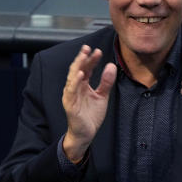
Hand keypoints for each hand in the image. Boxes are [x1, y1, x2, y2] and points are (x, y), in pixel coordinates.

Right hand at [61, 45, 116, 162]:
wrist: (86, 134)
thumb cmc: (91, 115)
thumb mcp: (102, 96)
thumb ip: (106, 82)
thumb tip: (111, 66)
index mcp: (82, 85)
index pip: (86, 68)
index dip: (91, 59)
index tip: (98, 51)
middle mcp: (75, 88)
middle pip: (77, 69)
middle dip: (82, 58)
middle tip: (88, 48)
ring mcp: (71, 95)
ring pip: (72, 77)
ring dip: (78, 66)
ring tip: (83, 56)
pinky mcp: (70, 104)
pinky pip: (71, 91)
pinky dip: (75, 82)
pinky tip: (80, 74)